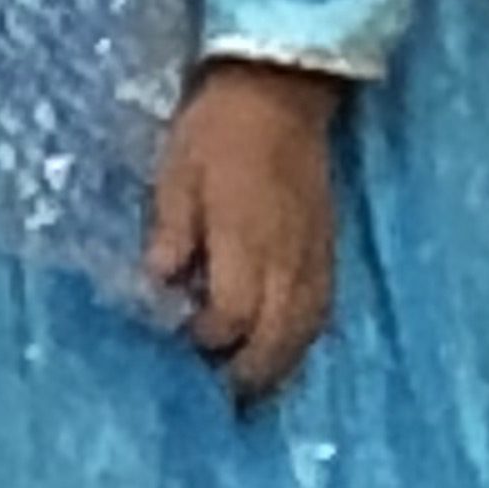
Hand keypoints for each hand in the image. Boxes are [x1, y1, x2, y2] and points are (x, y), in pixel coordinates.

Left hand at [144, 60, 342, 403]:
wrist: (279, 88)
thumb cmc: (216, 131)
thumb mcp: (174, 176)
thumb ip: (171, 235)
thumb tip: (161, 287)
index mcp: (246, 242)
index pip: (230, 318)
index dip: (206, 340)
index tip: (182, 343)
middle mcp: (288, 259)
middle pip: (276, 340)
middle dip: (249, 375)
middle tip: (220, 399)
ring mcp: (314, 255)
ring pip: (306, 331)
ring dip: (281, 367)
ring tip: (253, 390)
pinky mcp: (328, 247)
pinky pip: (323, 309)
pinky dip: (304, 337)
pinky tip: (285, 348)